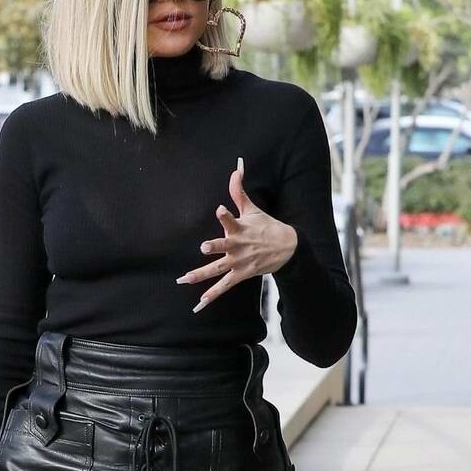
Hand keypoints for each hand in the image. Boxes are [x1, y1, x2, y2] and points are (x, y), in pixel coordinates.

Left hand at [177, 155, 298, 311]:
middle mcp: (237, 245)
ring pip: (217, 268)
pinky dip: (212, 294)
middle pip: (223, 246)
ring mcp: (238, 262)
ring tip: (184, 279)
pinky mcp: (240, 274)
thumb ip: (239, 191)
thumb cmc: (265, 226)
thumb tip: (236, 168)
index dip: (225, 215)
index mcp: (240, 228)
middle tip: (204, 247)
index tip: (219, 210)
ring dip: (201, 274)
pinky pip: (224, 286)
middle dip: (214, 246)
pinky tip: (199, 303)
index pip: (231, 219)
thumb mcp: (252, 209)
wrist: (286, 248)